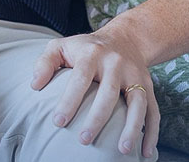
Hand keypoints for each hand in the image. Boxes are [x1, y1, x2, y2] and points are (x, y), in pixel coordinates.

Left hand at [31, 32, 160, 157]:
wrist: (125, 39)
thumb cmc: (85, 48)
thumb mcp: (61, 46)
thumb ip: (45, 63)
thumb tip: (34, 85)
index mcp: (92, 55)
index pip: (80, 79)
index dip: (69, 101)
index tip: (58, 122)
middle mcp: (116, 64)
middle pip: (108, 94)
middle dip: (97, 118)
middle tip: (84, 139)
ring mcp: (135, 76)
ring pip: (137, 104)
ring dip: (131, 128)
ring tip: (122, 149)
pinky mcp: (149, 87)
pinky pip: (154, 111)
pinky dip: (152, 132)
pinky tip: (145, 151)